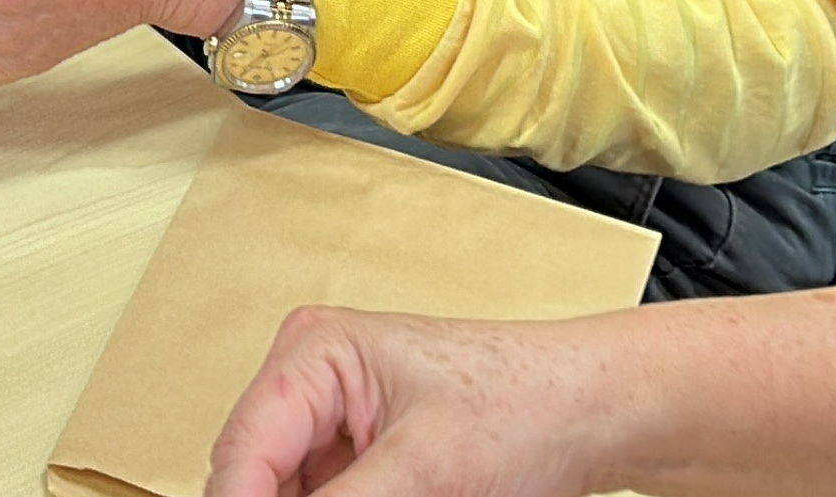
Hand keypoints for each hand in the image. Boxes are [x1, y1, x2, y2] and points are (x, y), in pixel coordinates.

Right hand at [205, 307, 599, 496]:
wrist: (593, 414)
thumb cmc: (530, 405)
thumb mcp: (425, 472)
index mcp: (313, 352)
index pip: (242, 452)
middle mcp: (312, 381)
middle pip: (256, 477)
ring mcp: (333, 422)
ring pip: (286, 492)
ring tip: (411, 494)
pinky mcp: (359, 458)